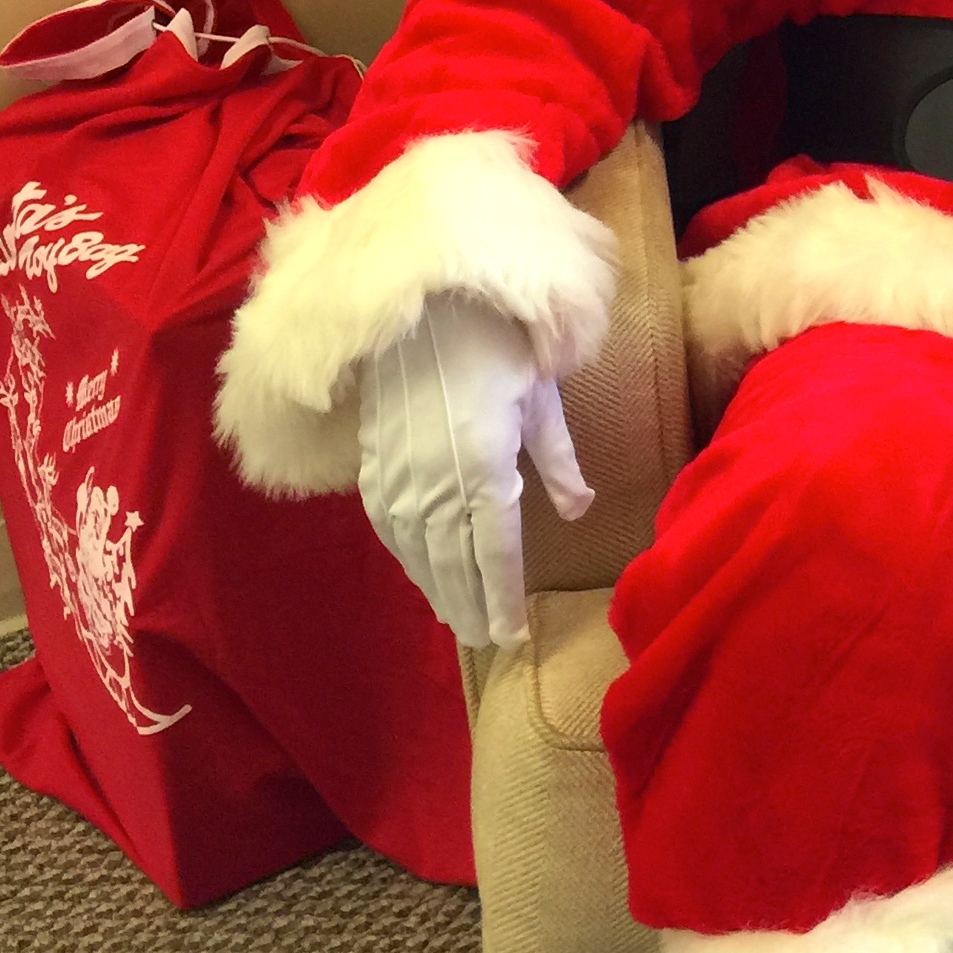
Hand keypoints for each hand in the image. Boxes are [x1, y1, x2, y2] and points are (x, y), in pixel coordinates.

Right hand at [356, 293, 593, 649]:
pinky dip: (408, 560)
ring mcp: (399, 480)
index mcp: (485, 470)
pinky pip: (390, 531)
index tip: (513, 636)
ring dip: (439, 592)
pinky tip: (422, 576)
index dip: (503, 601)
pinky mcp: (373, 470)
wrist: (424, 310)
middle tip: (487, 642)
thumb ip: (558, 461)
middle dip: (472, 608)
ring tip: (458, 622)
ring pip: (419, 555)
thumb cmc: (496, 345)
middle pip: (455, 565)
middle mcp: (437, 485)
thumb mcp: (541, 400)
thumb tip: (579, 510)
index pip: (494, 555)